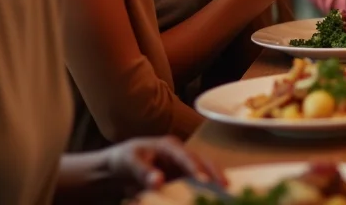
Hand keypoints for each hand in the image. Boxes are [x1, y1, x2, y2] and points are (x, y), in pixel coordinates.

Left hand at [102, 135, 223, 194]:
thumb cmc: (125, 159)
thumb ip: (144, 172)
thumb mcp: (130, 162)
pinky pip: (196, 182)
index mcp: (169, 146)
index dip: (195, 168)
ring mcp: (183, 166)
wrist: (119, 166)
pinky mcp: (182, 177)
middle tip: (226, 186)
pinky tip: (212, 197)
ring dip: (214, 181)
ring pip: (203, 171)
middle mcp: (180, 154)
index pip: (186, 157)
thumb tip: (159, 181)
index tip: (204, 181)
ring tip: (226, 194)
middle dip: (215, 172)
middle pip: (202, 161)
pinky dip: (205, 189)